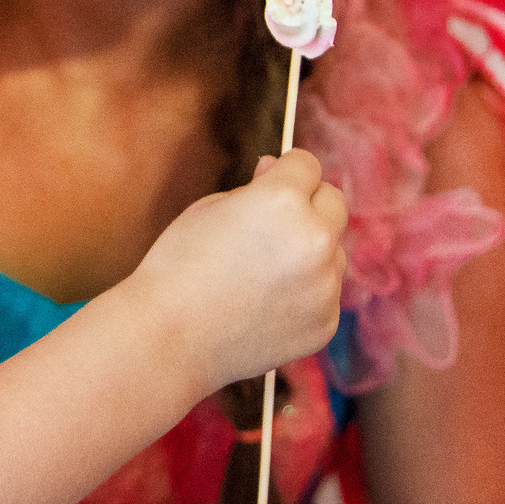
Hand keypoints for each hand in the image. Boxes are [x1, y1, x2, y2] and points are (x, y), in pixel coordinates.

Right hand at [128, 149, 347, 393]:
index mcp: (283, 200)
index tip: (271, 182)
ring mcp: (325, 285)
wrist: (170, 338)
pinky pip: (325, 293)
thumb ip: (253, 187)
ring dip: (310, 251)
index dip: (285, 171)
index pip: (306, 165)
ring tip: (261, 273)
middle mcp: (315, 239)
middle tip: (271, 225)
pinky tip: (265, 304)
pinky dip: (305, 293)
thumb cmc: (178, 267)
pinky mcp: (326, 322)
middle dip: (309, 204)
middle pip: (334, 202)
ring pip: (333, 251)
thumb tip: (276, 169)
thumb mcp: (208, 209)